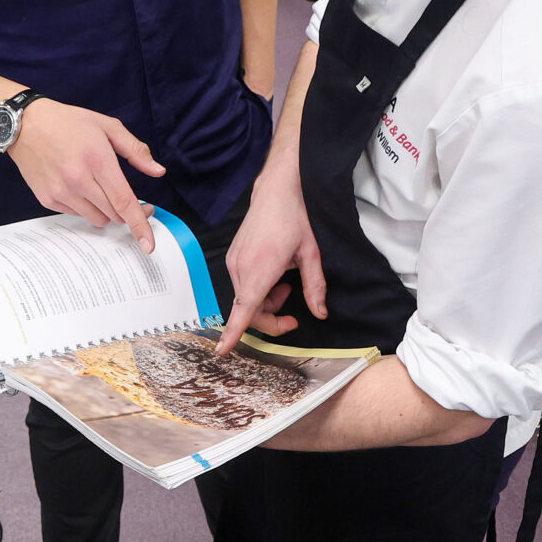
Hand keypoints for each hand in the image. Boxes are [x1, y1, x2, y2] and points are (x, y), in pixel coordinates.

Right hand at [6, 99, 165, 250]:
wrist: (26, 124)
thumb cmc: (68, 122)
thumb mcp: (107, 126)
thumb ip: (136, 151)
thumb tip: (158, 172)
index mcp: (97, 160)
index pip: (124, 201)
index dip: (139, 225)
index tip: (149, 244)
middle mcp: (78, 180)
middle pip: (113, 214)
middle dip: (128, 212)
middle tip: (131, 199)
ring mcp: (61, 192)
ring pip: (97, 219)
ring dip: (106, 210)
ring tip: (99, 187)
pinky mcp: (48, 200)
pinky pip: (77, 215)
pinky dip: (85, 207)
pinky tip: (79, 187)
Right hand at [217, 159, 321, 353]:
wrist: (276, 191)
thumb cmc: (294, 219)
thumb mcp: (311, 254)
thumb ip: (315, 287)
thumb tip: (320, 313)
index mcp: (261, 268)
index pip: (245, 307)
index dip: (233, 331)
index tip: (222, 350)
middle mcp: (241, 267)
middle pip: (249, 311)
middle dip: (272, 319)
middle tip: (294, 317)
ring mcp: (233, 262)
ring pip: (246, 300)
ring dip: (267, 303)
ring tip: (286, 285)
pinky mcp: (232, 258)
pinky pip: (243, 287)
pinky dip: (259, 291)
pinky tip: (275, 276)